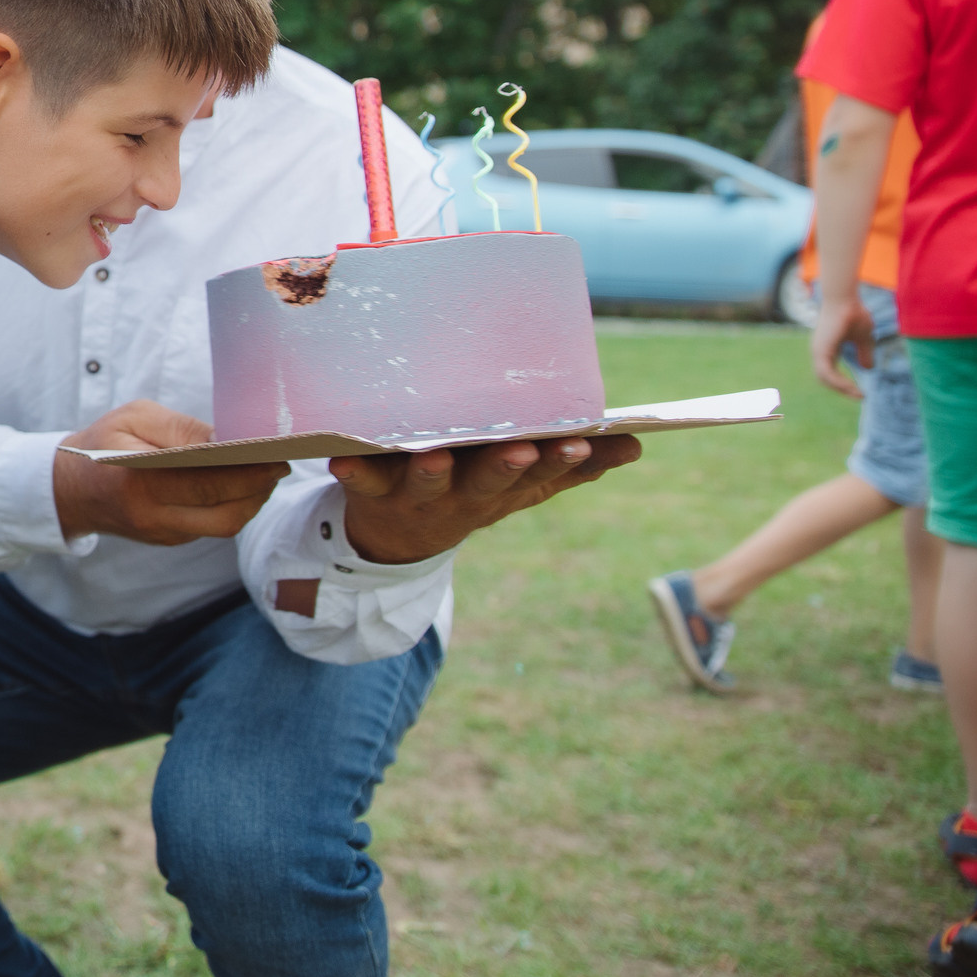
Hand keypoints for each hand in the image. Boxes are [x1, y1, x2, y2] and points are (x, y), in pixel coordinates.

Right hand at [52, 400, 287, 545]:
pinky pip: (211, 527)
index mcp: (141, 482)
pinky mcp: (169, 540)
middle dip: (259, 489)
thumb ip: (182, 430)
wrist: (68, 488)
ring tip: (266, 474)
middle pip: (225, 515)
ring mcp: (162, 534)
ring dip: (251, 501)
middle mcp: (153, 517)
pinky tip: (241, 485)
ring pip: (224, 526)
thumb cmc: (101, 444)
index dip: (249, 473)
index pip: (208, 484)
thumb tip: (229, 439)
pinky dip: (232, 506)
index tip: (277, 455)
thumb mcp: (134, 419)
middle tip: (280, 464)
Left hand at [332, 433, 642, 563]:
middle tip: (522, 449)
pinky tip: (341, 460)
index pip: (542, 475)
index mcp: (506, 488)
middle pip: (487, 483)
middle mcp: (465, 495)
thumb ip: (577, 463)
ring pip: (427, 485)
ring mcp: (418, 496)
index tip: (581, 439)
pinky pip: (361, 482)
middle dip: (505, 467)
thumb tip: (635, 444)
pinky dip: (353, 472)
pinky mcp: (373, 491)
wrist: (400, 536)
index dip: (562, 460)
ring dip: (431, 473)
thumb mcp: (527, 485)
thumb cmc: (474, 489)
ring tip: (434, 457)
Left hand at [810, 290, 874, 398]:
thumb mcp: (864, 338)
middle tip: (859, 396)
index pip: (831, 373)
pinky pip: (826, 373)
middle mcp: (819, 351)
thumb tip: (868, 369)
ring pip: (824, 378)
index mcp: (827, 349)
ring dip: (841, 388)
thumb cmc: (854, 314)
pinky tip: (850, 387)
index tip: (859, 392)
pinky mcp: (820, 350)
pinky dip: (838, 382)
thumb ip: (864, 353)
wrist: (847, 299)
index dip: (844, 384)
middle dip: (842, 389)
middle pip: (826, 379)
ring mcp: (818, 351)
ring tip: (857, 394)